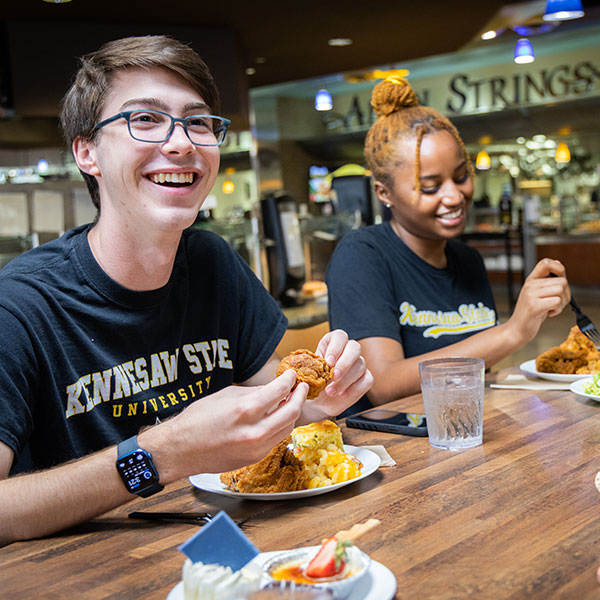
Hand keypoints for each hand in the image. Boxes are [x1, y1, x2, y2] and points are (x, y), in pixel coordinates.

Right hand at [161, 370, 307, 474]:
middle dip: (300, 396)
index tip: (292, 375)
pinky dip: (281, 426)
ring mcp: (257, 448)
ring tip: (291, 401)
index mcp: (245, 410)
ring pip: (288, 427)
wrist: (182, 450)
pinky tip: (278, 417)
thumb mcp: (225, 395)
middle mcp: (255, 431)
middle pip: (292, 410)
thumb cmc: (198, 420)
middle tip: (301, 387)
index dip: (289, 380)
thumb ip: (254, 392)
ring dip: (293, 412)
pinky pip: (277, 439)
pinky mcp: (256, 458)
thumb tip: (274, 388)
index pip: (280, 390)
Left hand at [306, 329, 373, 418]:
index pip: (339, 336)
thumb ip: (308, 367)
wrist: (318, 402)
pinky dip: (354, 388)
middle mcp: (347, 350)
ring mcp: (358, 364)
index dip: (335, 347)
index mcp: (332, 343)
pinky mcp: (365, 378)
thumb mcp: (307, 373)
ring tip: (330, 391)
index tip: (327, 361)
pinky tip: (342, 394)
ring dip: (345, 380)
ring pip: (360, 365)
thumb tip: (302, 365)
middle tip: (333, 376)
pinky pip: (367, 379)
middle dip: (344, 362)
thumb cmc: (312, 384)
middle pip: (354, 347)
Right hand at [507, 258, 570, 343]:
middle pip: (562, 281)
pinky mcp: (535, 306)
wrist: (517, 329)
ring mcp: (531, 295)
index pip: (546, 262)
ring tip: (552, 308)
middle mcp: (530, 285)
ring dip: (562, 302)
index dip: (559, 267)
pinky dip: (557, 310)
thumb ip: (547, 281)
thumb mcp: (537, 293)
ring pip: (561, 290)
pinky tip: (548, 313)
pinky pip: (557, 302)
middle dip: (566, 293)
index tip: (561, 277)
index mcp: (531, 280)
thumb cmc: (530, 312)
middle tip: (557, 302)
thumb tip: (558, 265)